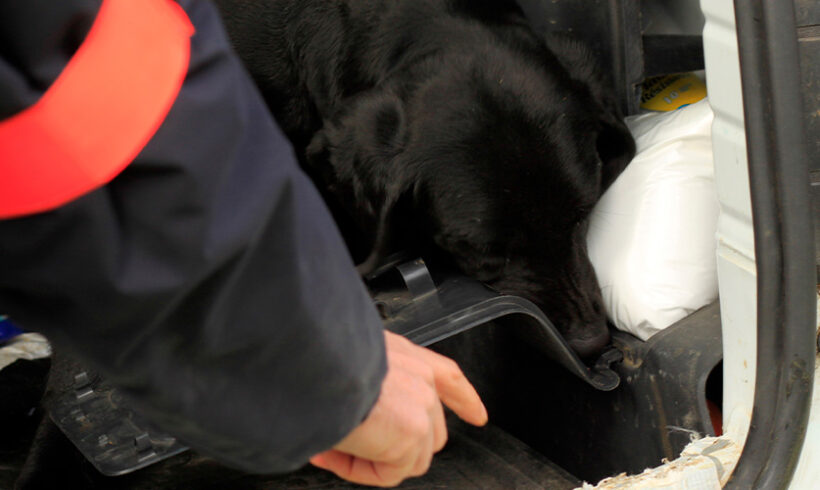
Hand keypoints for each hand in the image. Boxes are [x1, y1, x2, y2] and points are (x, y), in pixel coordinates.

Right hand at [309, 331, 487, 486]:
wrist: (311, 361)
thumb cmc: (317, 357)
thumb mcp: (347, 355)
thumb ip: (365, 378)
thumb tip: (351, 406)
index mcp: (405, 355)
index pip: (447, 377)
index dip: (464, 399)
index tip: (478, 415)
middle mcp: (420, 378)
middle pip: (430, 432)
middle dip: (395, 448)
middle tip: (350, 441)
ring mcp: (421, 407)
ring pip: (409, 459)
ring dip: (369, 459)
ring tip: (330, 443)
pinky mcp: (411, 435)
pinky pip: (387, 473)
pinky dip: (356, 469)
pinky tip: (330, 449)